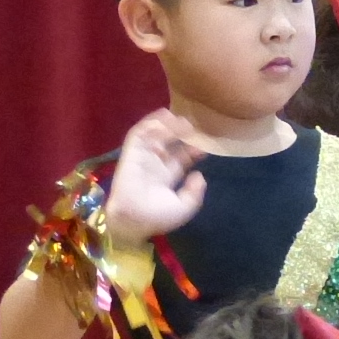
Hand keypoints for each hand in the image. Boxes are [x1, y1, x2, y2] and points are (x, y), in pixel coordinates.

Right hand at [104, 108, 208, 245]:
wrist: (133, 220)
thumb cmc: (157, 217)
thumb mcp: (184, 208)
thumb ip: (195, 193)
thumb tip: (200, 176)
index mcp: (168, 175)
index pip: (183, 156)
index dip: (194, 148)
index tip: (206, 143)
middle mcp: (156, 163)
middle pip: (171, 142)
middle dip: (183, 133)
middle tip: (196, 127)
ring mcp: (144, 156)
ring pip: (156, 134)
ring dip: (168, 124)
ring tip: (183, 121)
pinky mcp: (132, 152)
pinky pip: (139, 133)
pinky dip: (151, 123)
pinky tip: (165, 118)